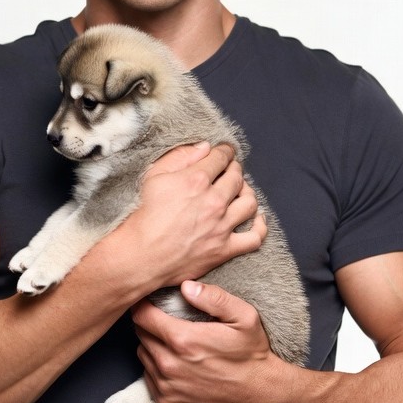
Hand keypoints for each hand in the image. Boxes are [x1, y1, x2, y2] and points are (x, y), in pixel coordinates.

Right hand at [117, 143, 266, 287]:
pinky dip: (261, 226)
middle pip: (237, 177)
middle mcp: (214, 201)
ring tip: (241, 191)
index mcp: (196, 179)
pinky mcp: (225, 249)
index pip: (221, 157)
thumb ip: (180, 157)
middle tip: (230, 170)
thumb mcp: (154, 176)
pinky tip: (258, 218)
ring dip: (248, 192)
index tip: (225, 151)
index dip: (225, 151)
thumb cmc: (145, 214)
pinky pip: (254, 238)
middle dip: (235, 169)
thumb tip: (204, 148)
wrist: (142, 255)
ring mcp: (222, 226)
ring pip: (250, 202)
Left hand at [132, 280, 274, 402]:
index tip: (151, 299)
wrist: (258, 392)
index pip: (142, 316)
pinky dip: (155, 365)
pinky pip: (148, 375)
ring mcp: (167, 386)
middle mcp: (169, 364)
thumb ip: (214, 297)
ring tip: (172, 338)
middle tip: (165, 317)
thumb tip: (186, 286)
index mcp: (184, 340)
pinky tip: (174, 359)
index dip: (144, 304)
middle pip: (140, 333)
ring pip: (142, 353)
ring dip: (152, 343)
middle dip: (149, 322)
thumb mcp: (243, 316)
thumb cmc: (250, 351)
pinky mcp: (167, 402)